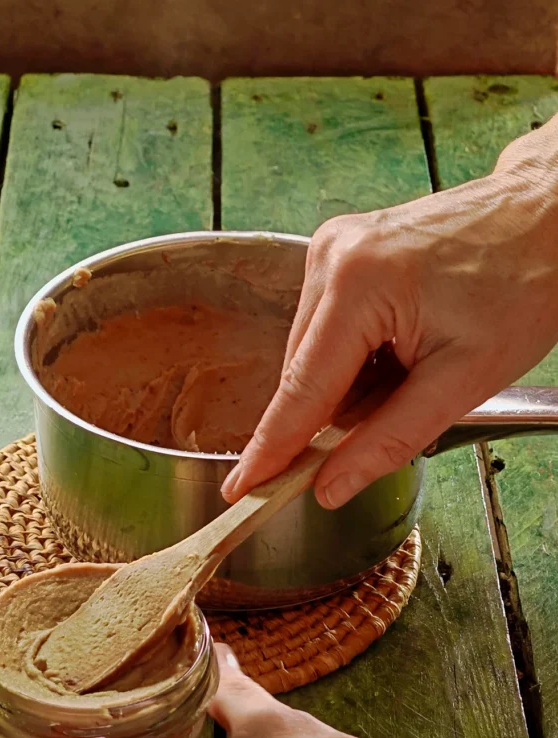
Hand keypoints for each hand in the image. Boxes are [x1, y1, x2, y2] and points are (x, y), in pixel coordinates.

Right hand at [222, 116, 557, 508]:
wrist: (548, 218)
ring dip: (354, 382)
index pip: (301, 390)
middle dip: (339, 412)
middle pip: (303, 374)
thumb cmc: (523, 285)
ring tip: (419, 360)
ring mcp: (332, 249)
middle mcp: (331, 257)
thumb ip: (389, 439)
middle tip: (407, 400)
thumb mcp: (464, 381)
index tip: (239, 491)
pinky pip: (328, 330)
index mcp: (358, 285)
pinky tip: (404, 344)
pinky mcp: (342, 252)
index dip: (269, 450)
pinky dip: (358, 357)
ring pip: (314, 356)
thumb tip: (330, 486)